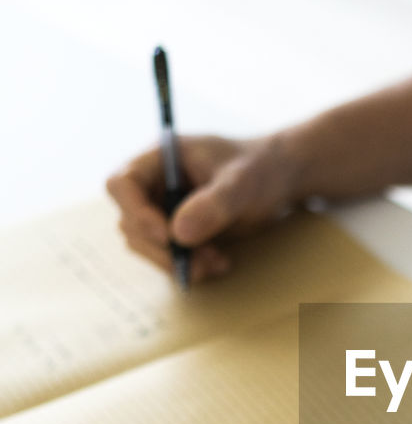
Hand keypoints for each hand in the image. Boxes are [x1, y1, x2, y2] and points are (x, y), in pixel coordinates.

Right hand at [106, 131, 301, 282]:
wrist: (278, 179)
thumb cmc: (259, 168)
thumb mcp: (242, 183)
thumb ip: (214, 203)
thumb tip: (178, 234)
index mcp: (159, 158)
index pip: (121, 184)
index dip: (137, 212)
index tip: (169, 235)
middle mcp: (152, 184)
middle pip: (131, 223)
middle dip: (165, 248)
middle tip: (204, 260)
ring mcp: (160, 210)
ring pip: (146, 246)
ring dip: (177, 261)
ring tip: (217, 262)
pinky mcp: (174, 232)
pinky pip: (166, 256)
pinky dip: (189, 266)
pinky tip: (220, 263)